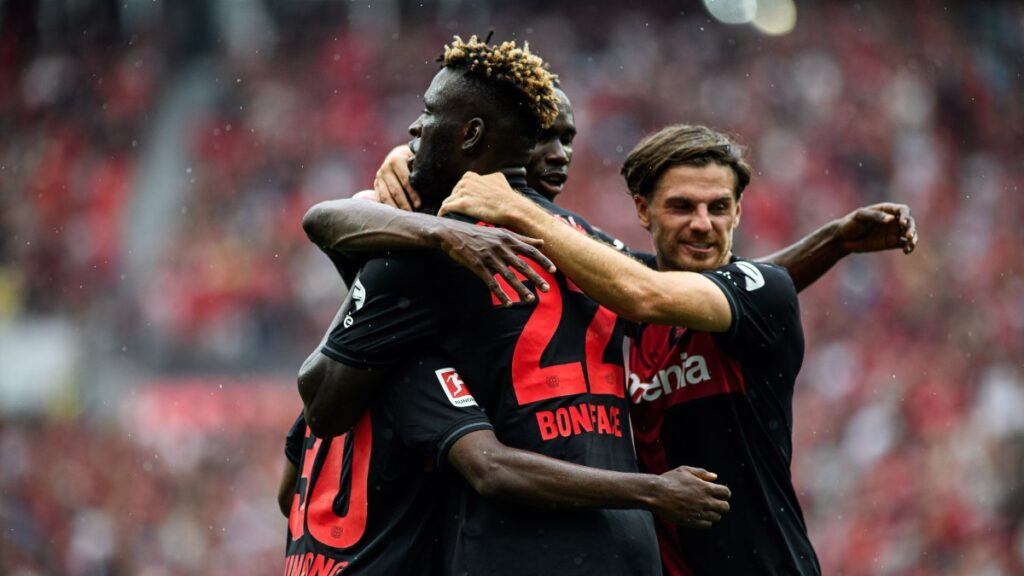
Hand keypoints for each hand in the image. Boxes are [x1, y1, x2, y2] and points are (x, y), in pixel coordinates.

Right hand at [374, 145, 418, 210]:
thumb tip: (430, 185)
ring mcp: (379, 176)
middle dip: (405, 204)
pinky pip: (380, 197)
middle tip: (412, 214)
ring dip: (395, 208)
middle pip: (396, 191)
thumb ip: (420, 170)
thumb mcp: (416, 160)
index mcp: (396, 161)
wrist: (397, 155)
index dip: (413, 194)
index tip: (419, 205)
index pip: (406, 182)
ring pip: (386, 196)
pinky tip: (394, 214)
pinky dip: (387, 207)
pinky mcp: (376, 183)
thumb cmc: (412, 160)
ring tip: (404, 216)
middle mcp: (385, 168)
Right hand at [436, 219, 555, 305]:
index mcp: (508, 239)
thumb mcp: (501, 232)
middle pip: (522, 265)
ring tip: (530, 300)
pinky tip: (508, 303)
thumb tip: (542, 242)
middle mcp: (501, 248)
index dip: (543, 260)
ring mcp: (490, 258)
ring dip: (520, 289)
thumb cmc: (479, 234)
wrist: (453, 234)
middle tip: (546, 289)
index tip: (554, 270)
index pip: (530, 250)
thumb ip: (522, 239)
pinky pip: (492, 283)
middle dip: (535, 278)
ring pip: (509, 276)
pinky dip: (500, 294)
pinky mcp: (478, 267)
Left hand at [439, 172, 537, 227]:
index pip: (460, 185)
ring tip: (448, 217)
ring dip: (448, 209)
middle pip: (453, 193)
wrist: (511, 207)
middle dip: (455, 202)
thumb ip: (488, 178)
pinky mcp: (461, 204)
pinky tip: (442, 219)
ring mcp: (462, 192)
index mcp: (471, 175)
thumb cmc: (506, 196)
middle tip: (457, 212)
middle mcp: (465, 181)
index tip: (463, 203)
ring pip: (448, 201)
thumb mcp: (497, 178)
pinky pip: (445, 208)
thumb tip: (487, 179)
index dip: (461, 195)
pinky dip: (442, 213)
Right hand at [650, 466, 730, 528]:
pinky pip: (707, 525)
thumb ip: (701, 473)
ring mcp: (699, 513)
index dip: (724, 493)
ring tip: (705, 509)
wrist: (656, 494)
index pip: (726, 493)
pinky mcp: (692, 522)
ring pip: (717, 517)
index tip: (720, 494)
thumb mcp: (685, 470)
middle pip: (725, 507)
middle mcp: (705, 501)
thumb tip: (715, 477)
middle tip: (714, 503)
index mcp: (705, 488)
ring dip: (713, 513)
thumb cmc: (669, 480)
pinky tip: (699, 515)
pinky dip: (706, 521)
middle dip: (722, 504)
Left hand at [837, 203, 917, 254]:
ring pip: (910, 233)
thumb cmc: (850, 223)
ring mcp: (893, 231)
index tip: (902, 223)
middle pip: (909, 222)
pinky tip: (906, 251)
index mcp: (886, 210)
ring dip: (913, 238)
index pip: (903, 210)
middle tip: (908, 236)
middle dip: (911, 228)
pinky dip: (909, 247)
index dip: (905, 215)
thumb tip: (891, 219)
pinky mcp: (892, 243)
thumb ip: (875, 216)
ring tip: (910, 244)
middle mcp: (893, 220)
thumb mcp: (860, 216)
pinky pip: (905, 244)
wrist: (843, 239)